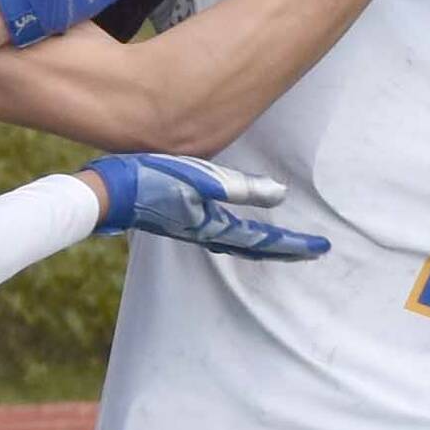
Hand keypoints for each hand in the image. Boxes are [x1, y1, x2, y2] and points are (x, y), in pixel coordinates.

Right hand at [85, 153, 327, 260]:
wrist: (106, 193)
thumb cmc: (150, 180)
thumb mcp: (199, 178)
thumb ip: (240, 187)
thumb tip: (282, 195)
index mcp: (215, 225)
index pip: (265, 239)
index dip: (295, 244)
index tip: (322, 248)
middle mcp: (206, 232)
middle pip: (255, 246)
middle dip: (285, 250)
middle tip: (311, 252)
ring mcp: (191, 227)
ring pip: (238, 241)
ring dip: (264, 243)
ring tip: (281, 243)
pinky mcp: (179, 218)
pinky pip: (220, 233)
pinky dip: (240, 234)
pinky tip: (233, 225)